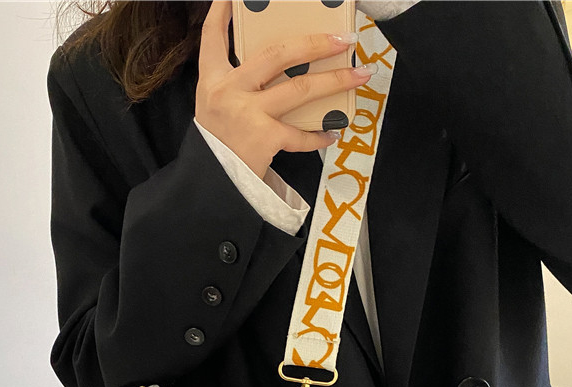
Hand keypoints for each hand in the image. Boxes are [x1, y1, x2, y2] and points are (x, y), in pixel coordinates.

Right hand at [195, 0, 376, 179]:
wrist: (213, 184)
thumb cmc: (218, 145)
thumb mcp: (215, 107)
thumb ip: (238, 84)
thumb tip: (280, 66)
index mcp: (212, 80)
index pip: (213, 36)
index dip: (222, 11)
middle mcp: (229, 91)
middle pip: (277, 54)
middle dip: (315, 43)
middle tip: (343, 39)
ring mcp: (247, 114)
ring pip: (299, 88)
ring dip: (334, 81)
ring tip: (359, 75)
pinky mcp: (264, 138)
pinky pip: (300, 134)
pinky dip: (318, 135)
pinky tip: (332, 132)